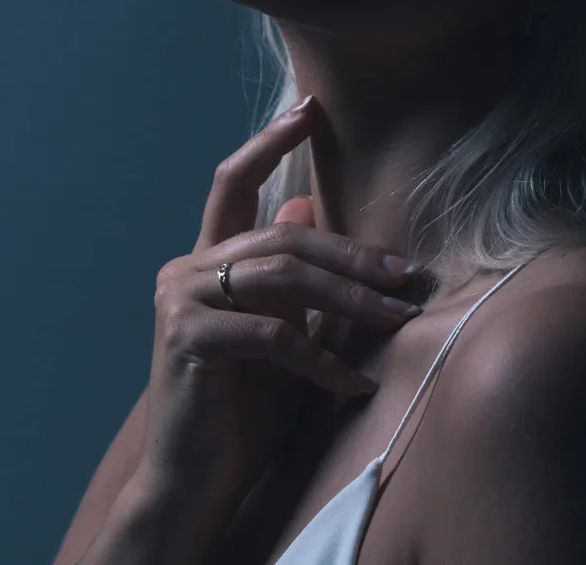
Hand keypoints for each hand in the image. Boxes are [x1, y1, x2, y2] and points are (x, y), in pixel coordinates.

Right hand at [135, 96, 422, 523]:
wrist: (195, 478)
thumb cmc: (242, 404)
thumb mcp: (276, 326)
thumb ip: (287, 271)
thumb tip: (310, 201)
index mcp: (205, 258)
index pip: (232, 182)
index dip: (268, 142)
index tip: (308, 108)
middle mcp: (185, 269)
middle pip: (282, 235)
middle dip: (352, 253)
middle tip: (404, 272)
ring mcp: (181, 300)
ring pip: (283, 276)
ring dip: (349, 298)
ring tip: (396, 317)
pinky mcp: (185, 339)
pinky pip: (274, 335)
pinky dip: (322, 359)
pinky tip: (354, 383)